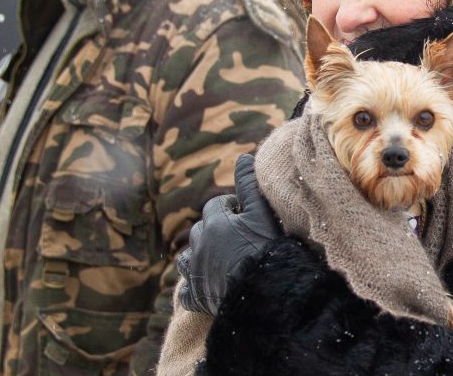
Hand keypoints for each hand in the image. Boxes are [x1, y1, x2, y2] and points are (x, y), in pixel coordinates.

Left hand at [177, 153, 280, 314]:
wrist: (264, 291)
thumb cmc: (266, 249)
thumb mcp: (261, 212)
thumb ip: (249, 184)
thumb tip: (243, 156)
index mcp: (214, 223)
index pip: (216, 206)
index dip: (231, 208)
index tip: (246, 216)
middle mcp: (199, 245)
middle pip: (200, 230)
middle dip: (214, 230)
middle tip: (236, 237)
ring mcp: (196, 272)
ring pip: (187, 258)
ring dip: (198, 255)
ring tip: (217, 258)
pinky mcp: (197, 297)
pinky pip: (186, 292)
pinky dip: (193, 287)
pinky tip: (203, 287)